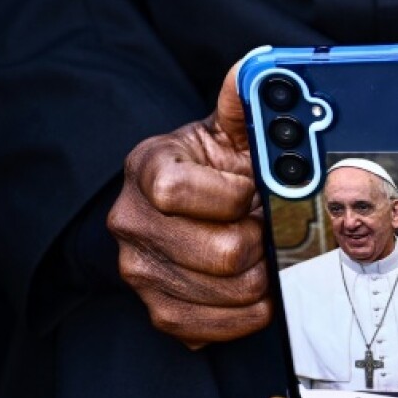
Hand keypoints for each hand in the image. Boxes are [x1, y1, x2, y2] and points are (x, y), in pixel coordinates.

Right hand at [107, 62, 271, 346]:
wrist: (176, 213)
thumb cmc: (207, 170)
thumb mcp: (224, 130)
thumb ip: (243, 101)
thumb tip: (257, 68)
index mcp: (147, 168)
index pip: (177, 191)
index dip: (231, 196)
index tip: (250, 191)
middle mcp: (132, 222)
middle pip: (219, 253)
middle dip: (259, 242)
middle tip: (265, 229)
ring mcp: (141, 272)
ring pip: (229, 293)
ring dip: (260, 278)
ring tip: (260, 256)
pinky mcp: (159, 312)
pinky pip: (216, 329)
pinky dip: (247, 314)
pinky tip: (252, 290)